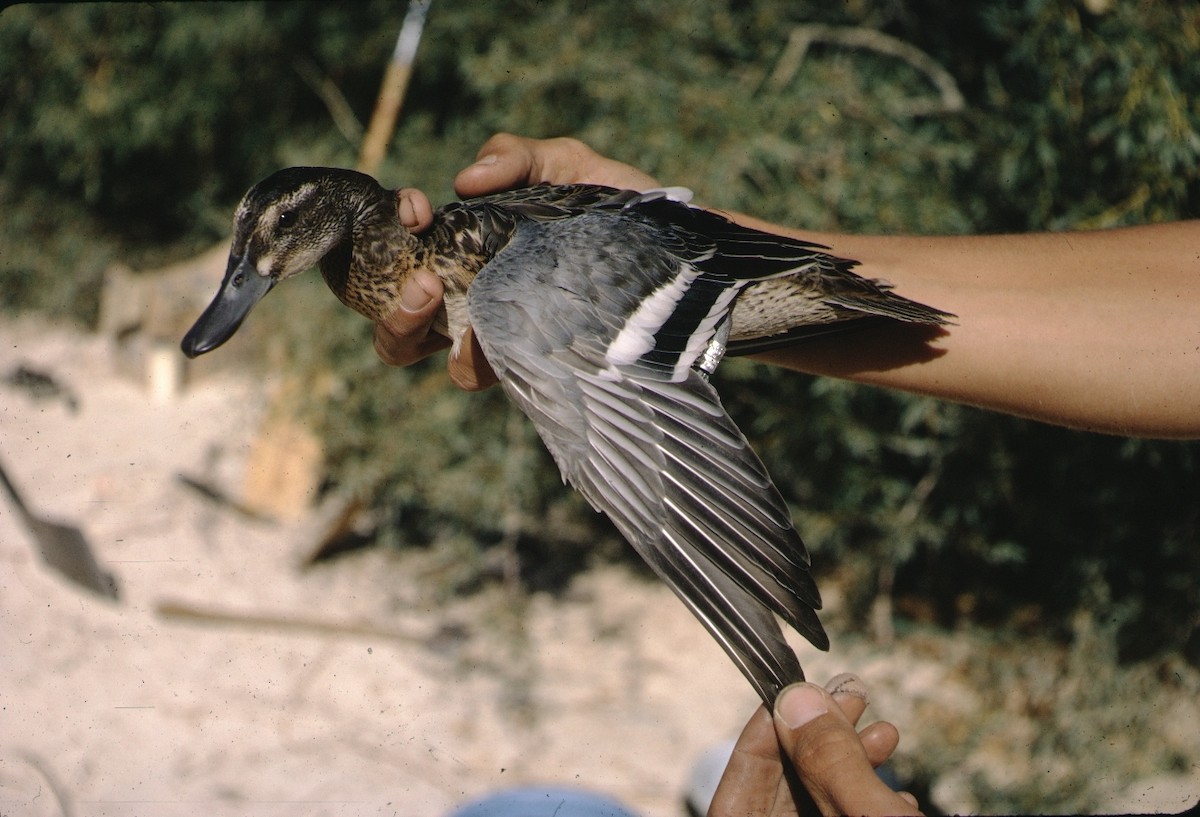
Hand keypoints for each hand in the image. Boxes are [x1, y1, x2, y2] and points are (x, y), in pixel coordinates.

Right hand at [373, 134, 659, 388]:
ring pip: (434, 355)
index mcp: (470, 250)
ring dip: (415, 332)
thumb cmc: (618, 208)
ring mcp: (506, 336)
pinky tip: (489, 339)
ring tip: (438, 304)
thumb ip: (514, 157)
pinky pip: (487, 375)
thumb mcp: (564, 164)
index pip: (406, 251)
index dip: (391, 233)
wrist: (681, 253)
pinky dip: (474, 359)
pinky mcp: (536, 366)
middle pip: (402, 321)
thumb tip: (466, 179)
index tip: (414, 210)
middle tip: (419, 281)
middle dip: (392, 305)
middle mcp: (479, 298)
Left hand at [708, 673, 921, 816]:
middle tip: (853, 701)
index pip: (742, 771)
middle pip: (784, 780)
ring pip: (818, 797)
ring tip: (885, 736)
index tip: (801, 693)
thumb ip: (827, 758)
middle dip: (821, 737)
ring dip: (851, 763)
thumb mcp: (862, 813)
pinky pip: (841, 816)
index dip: (770, 725)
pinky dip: (864, 798)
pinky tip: (896, 790)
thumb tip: (797, 698)